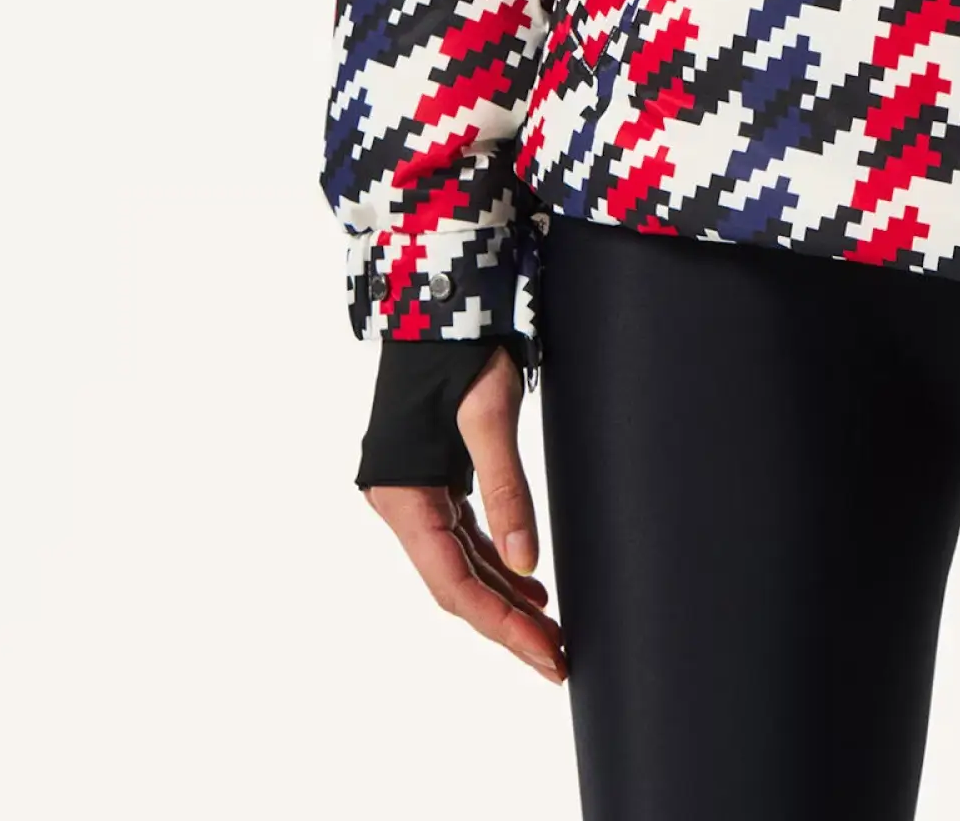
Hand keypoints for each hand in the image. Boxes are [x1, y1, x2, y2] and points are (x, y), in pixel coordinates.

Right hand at [361, 343, 567, 682]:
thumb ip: (507, 488)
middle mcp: (402, 504)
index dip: (502, 626)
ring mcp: (417, 493)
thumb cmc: (462, 348)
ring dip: (504, 598)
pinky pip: (465, 538)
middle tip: (557, 658)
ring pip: (462, 566)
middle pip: (457, 585)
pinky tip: (529, 583)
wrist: (441, 300)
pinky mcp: (436, 479)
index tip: (546, 655)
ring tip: (552, 629)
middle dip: (507, 624)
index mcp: (403, 497)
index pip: (455, 585)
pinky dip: (497, 562)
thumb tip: (530, 562)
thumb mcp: (489, 415)